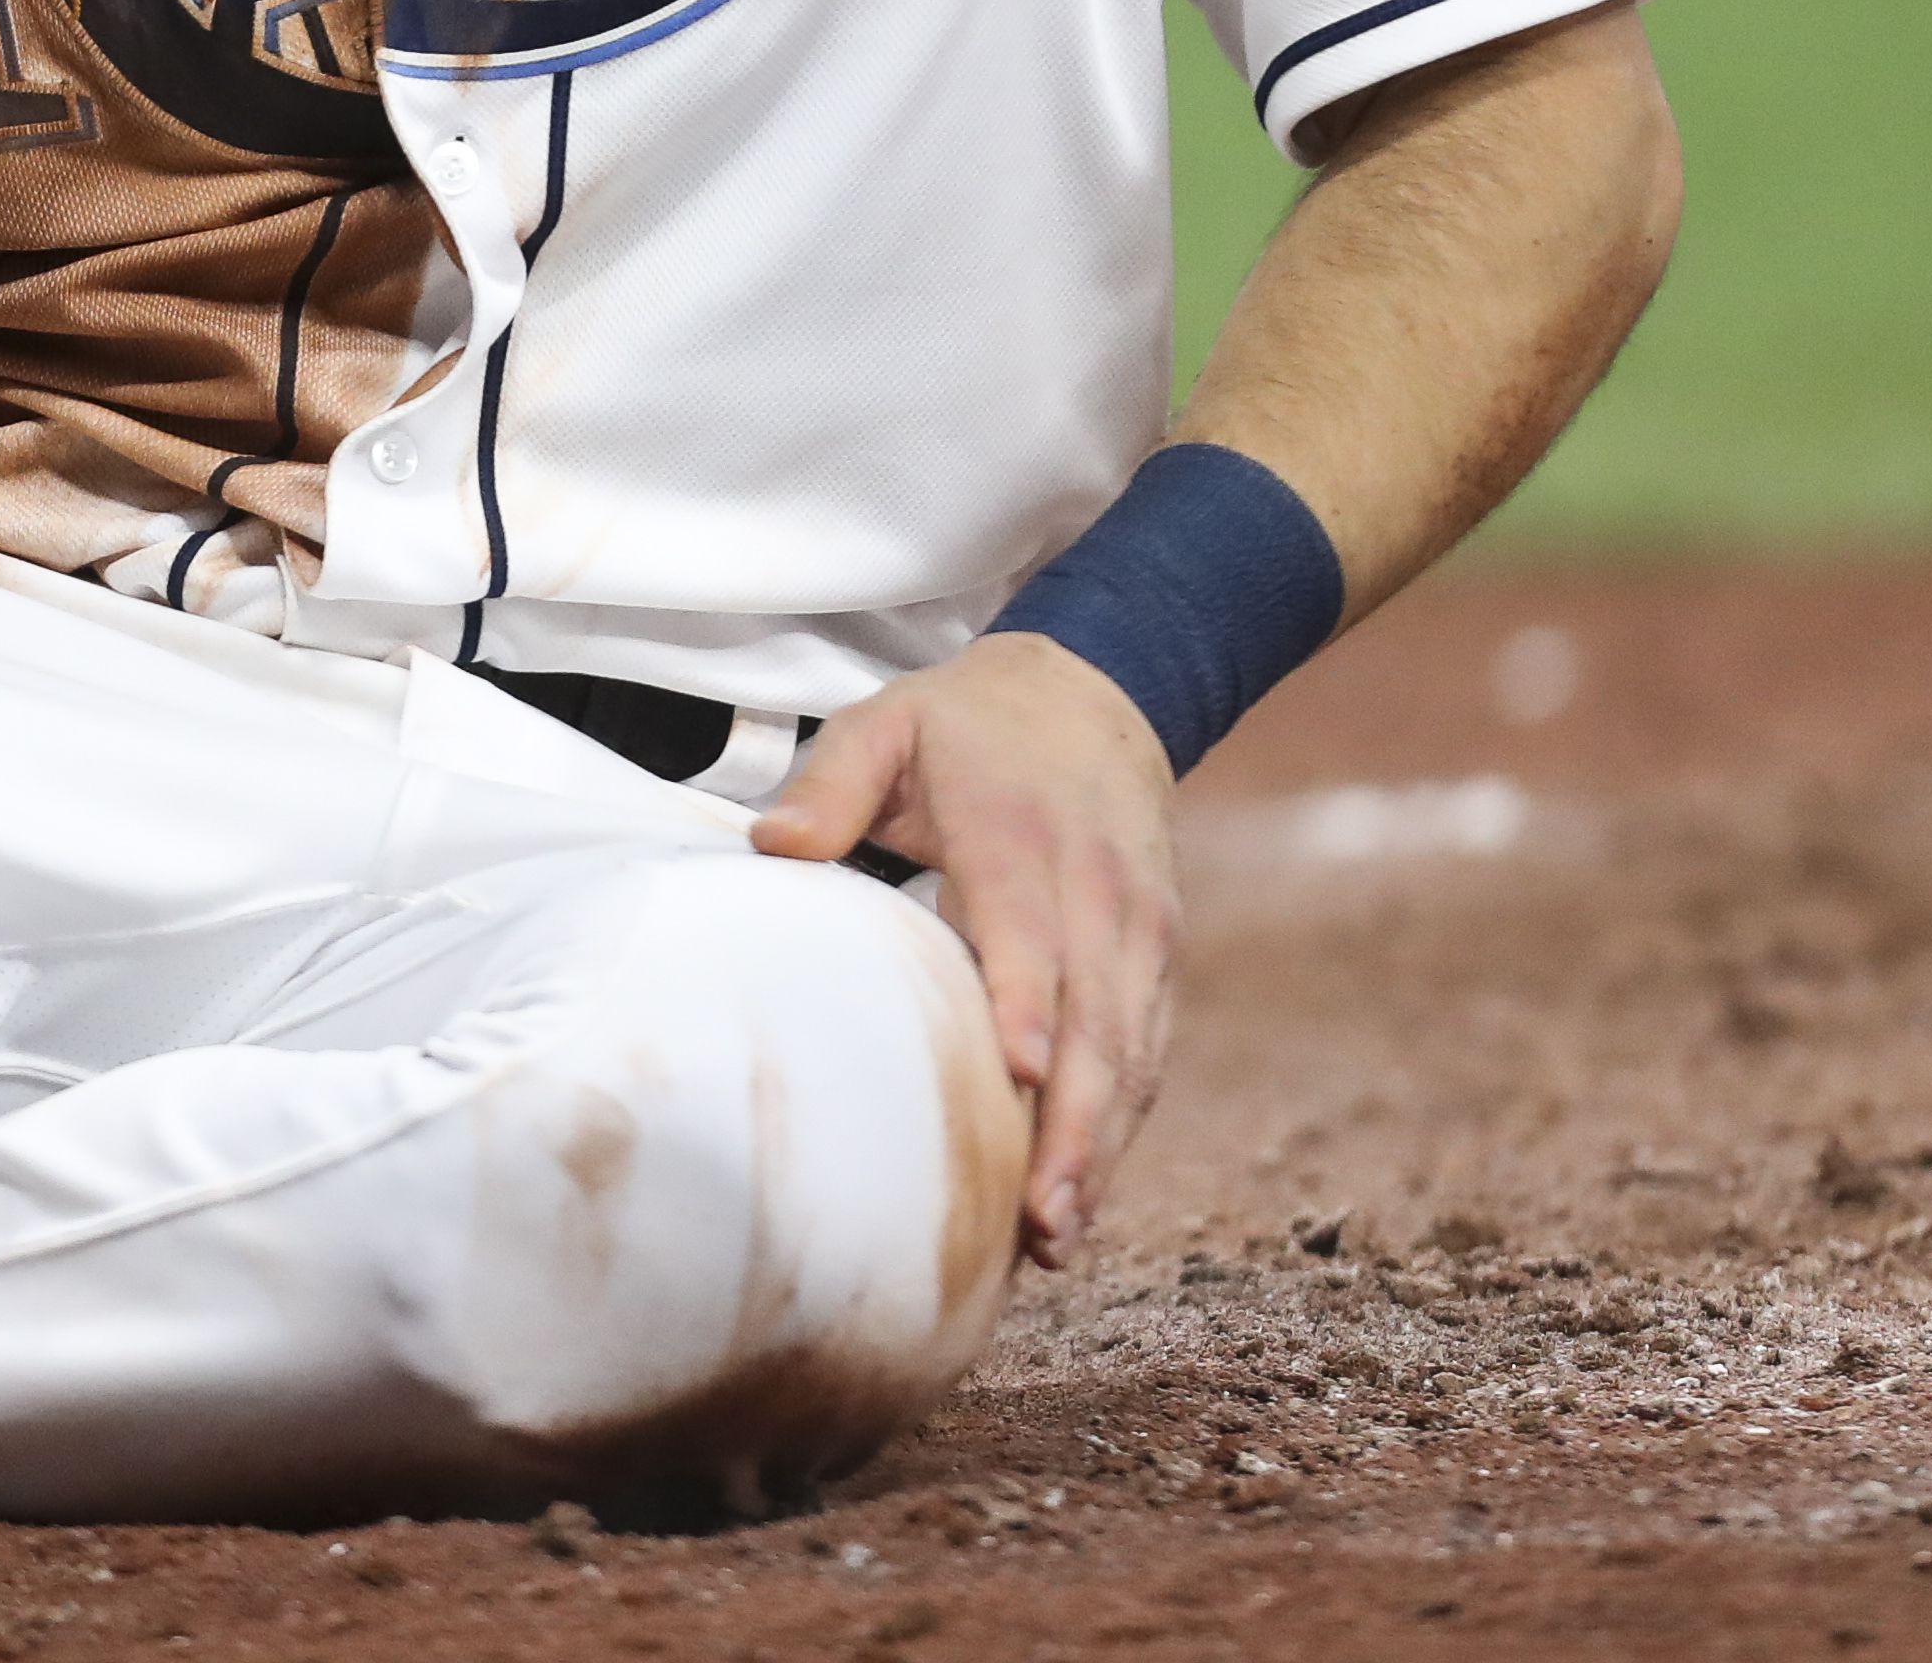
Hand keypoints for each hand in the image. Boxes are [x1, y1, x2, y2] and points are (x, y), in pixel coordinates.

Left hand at [751, 632, 1177, 1266]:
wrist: (1095, 696)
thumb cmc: (965, 726)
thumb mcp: (886, 720)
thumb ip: (827, 780)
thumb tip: (773, 845)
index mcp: (1020, 835)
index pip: (1030, 928)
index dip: (1030, 1000)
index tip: (1020, 1071)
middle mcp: (1095, 891)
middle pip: (1096, 1018)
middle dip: (1075, 1121)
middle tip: (1040, 1215)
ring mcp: (1138, 932)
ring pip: (1132, 1052)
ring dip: (1103, 1144)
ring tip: (1059, 1235)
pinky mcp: (1158, 960)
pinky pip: (1148, 1052)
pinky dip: (1125, 1124)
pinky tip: (1086, 1193)